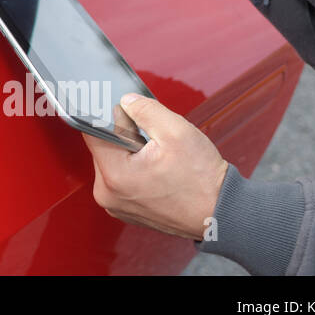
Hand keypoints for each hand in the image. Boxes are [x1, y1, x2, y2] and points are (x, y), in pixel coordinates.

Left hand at [82, 92, 228, 240]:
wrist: (222, 213)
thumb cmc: (202, 180)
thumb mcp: (176, 131)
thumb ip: (145, 109)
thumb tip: (126, 101)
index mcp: (113, 175)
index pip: (92, 132)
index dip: (113, 117)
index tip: (129, 113)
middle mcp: (108, 194)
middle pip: (104, 148)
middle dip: (125, 136)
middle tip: (153, 140)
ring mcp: (117, 204)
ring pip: (114, 162)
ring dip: (132, 153)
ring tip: (158, 158)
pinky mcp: (127, 209)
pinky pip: (123, 178)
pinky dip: (136, 169)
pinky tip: (158, 170)